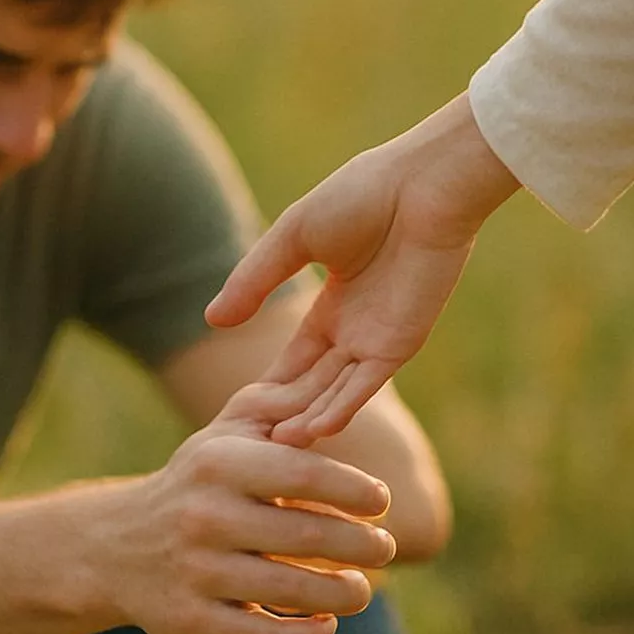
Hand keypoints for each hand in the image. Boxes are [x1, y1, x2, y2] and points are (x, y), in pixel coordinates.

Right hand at [98, 379, 396, 633]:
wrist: (117, 543)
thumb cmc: (198, 478)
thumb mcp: (227, 431)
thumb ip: (282, 404)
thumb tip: (337, 376)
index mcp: (219, 463)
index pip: (302, 474)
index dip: (352, 490)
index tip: (380, 501)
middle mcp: (205, 516)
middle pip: (306, 536)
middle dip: (360, 546)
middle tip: (384, 548)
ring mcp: (196, 571)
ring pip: (292, 591)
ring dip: (343, 594)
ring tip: (361, 588)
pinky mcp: (190, 620)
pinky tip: (326, 624)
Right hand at [206, 93, 520, 445]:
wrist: (422, 186)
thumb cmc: (361, 196)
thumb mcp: (292, 237)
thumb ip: (255, 280)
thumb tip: (211, 319)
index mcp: (334, 302)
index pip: (296, 355)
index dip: (272, 382)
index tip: (241, 413)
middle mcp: (356, 327)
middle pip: (314, 381)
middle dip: (286, 410)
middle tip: (251, 445)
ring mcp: (378, 338)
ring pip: (336, 390)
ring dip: (309, 419)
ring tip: (276, 447)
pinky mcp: (400, 343)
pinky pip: (364, 384)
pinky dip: (340, 408)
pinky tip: (313, 431)